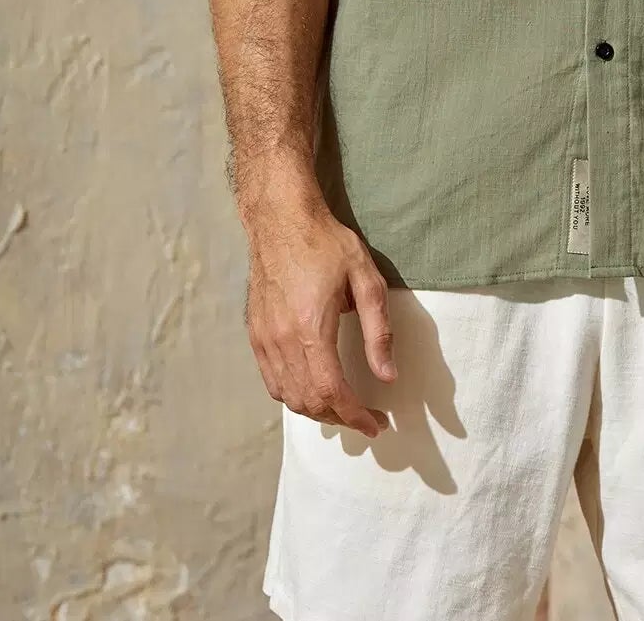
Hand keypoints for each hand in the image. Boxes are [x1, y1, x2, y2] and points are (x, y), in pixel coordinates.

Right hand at [243, 188, 397, 439]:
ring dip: (316, 411)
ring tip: (344, 408)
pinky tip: (312, 390)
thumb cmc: (326, 244)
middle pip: (308, 401)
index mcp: (311, 329)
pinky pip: (272, 381)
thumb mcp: (366, 279)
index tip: (377, 424)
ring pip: (288, 396)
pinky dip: (293, 396)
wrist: (281, 220)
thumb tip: (387, 375)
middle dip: (340, 418)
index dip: (356, 415)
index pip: (332, 392)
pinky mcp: (255, 334)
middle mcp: (282, 341)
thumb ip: (379, 331)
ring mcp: (264, 340)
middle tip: (367, 418)